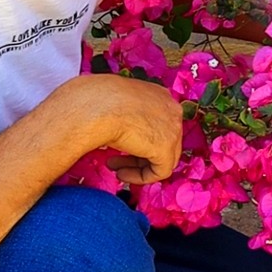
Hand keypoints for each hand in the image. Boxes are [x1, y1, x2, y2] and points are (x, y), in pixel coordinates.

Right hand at [59, 74, 182, 183]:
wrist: (97, 106)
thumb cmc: (98, 101)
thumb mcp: (118, 105)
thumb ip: (128, 116)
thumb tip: (123, 131)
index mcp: (160, 95)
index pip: (158, 123)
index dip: (140, 139)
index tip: (122, 146)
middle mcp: (172, 109)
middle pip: (163, 141)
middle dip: (139, 154)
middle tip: (116, 160)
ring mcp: (173, 129)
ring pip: (163, 157)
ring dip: (138, 166)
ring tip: (116, 169)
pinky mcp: (167, 148)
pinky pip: (160, 171)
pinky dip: (141, 177)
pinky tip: (121, 174)